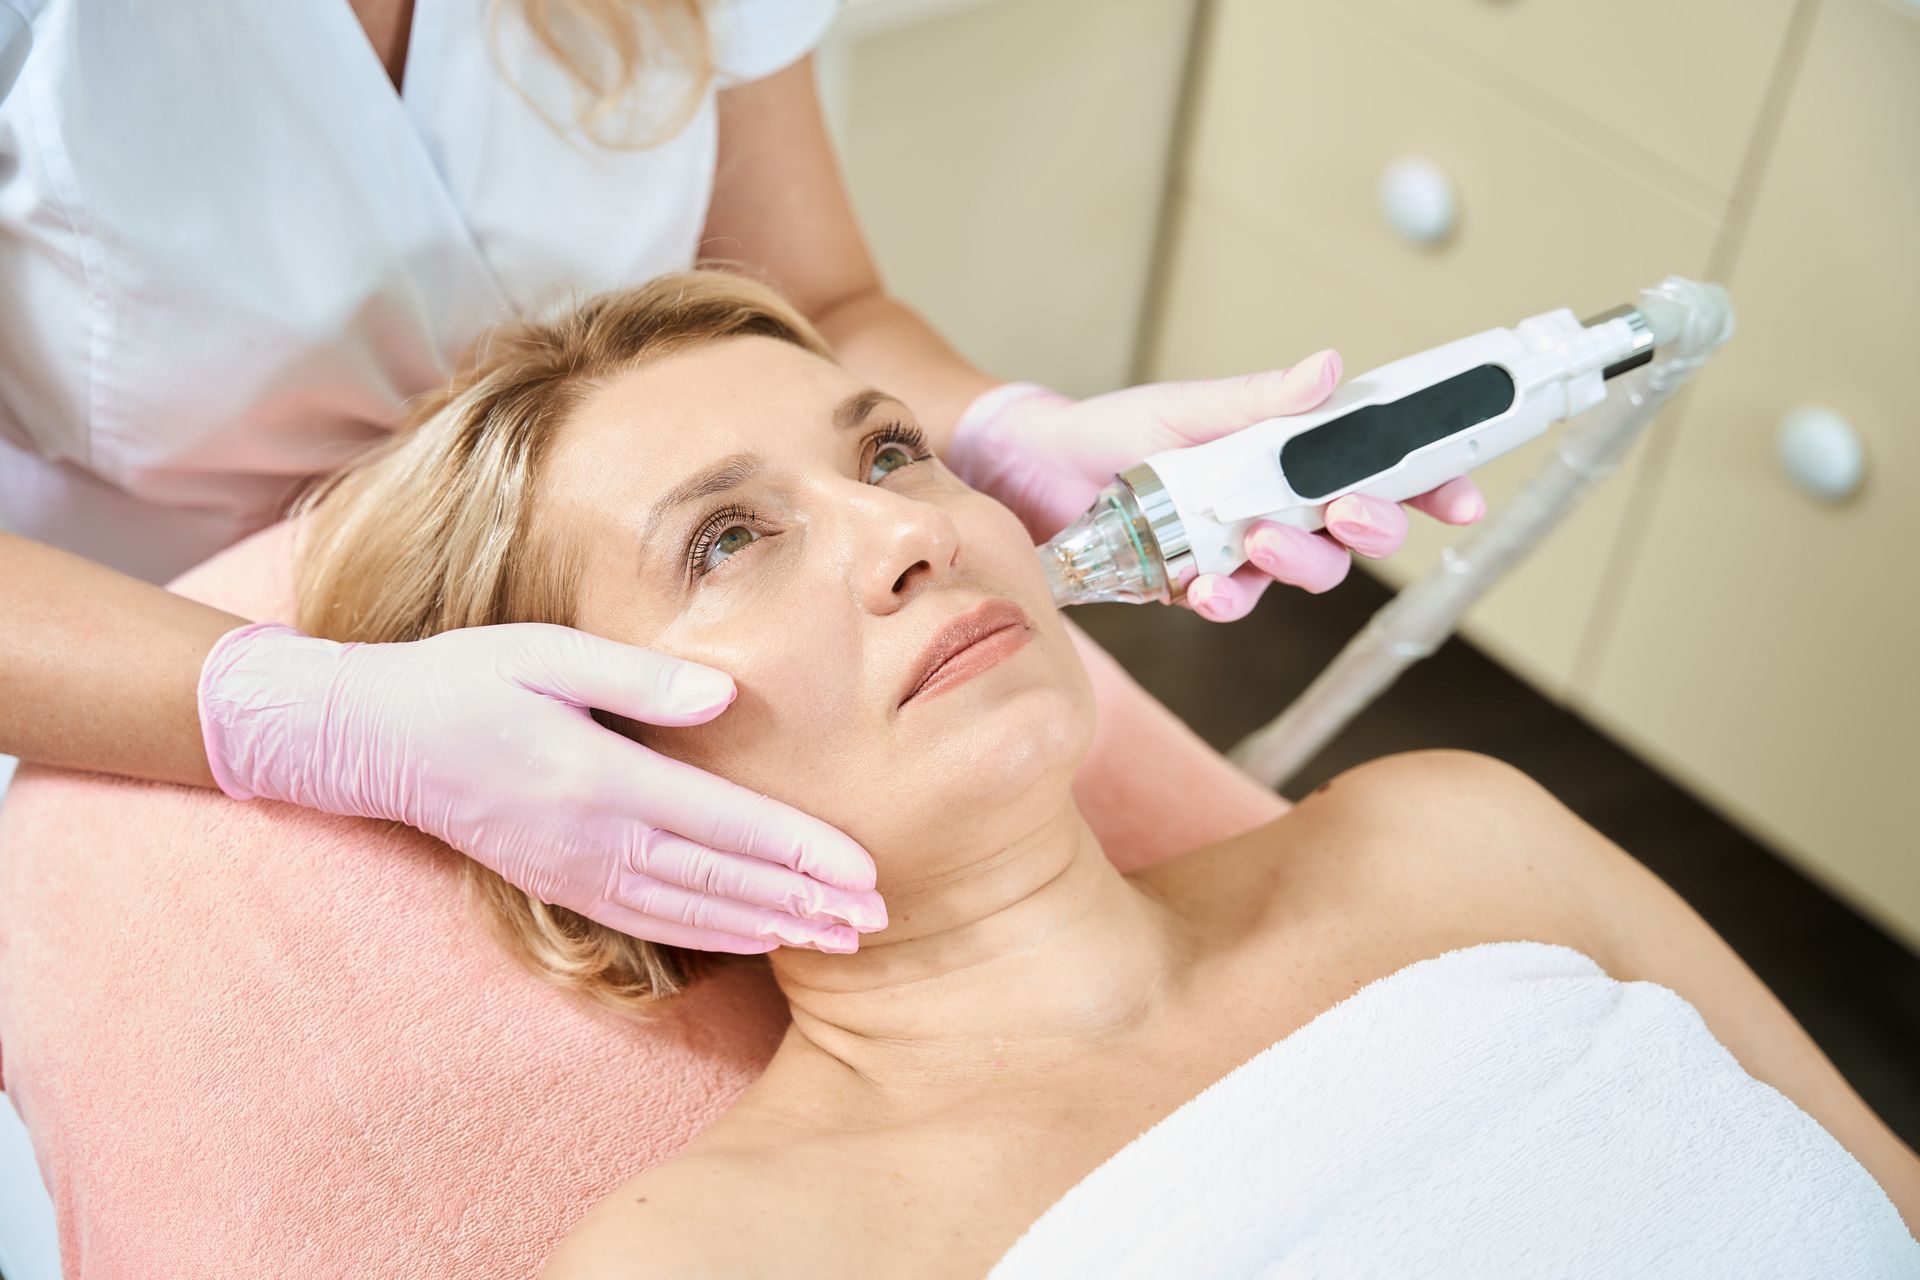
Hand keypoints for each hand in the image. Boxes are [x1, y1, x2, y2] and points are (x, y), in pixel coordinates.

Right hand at [198, 621, 886, 954]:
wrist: (376, 739)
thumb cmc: (466, 679)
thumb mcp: (544, 652)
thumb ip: (636, 677)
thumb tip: (724, 697)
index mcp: (599, 778)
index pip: (724, 824)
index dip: (800, 852)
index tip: (864, 873)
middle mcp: (593, 838)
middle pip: (722, 882)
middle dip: (806, 903)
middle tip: (878, 921)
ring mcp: (576, 871)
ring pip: (693, 912)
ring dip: (771, 927)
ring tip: (838, 940)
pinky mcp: (561, 884)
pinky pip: (652, 921)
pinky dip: (712, 935)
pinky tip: (756, 938)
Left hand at [946, 351, 1486, 621]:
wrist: (1035, 470)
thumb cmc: (1114, 431)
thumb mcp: (1186, 407)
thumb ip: (1258, 400)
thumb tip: (1330, 367)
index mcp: (1290, 456)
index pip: (1380, 470)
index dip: (1430, 484)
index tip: (1463, 495)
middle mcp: (1278, 507)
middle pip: (1358, 532)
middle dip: (1371, 526)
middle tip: (1351, 512)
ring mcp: (1241, 552)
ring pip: (1306, 572)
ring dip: (1298, 560)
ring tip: (1260, 538)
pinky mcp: (1195, 588)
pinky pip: (1232, 604)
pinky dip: (1227, 599)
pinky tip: (1209, 587)